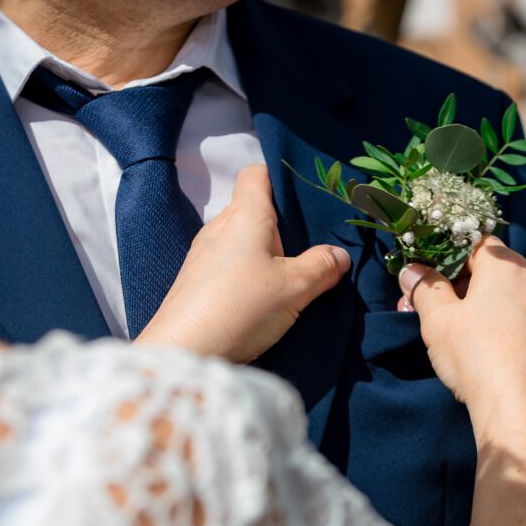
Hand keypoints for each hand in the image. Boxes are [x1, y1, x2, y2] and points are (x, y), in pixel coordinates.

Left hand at [138, 165, 350, 361]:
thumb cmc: (241, 307)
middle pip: (252, 210)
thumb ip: (322, 266)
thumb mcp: (295, 287)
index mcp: (245, 215)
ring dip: (266, 253)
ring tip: (292, 275)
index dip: (278, 176)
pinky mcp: (197, 282)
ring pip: (242, 241)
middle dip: (281, 223)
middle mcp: (220, 227)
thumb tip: (340, 254)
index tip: (302, 195)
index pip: (256, 174)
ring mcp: (204, 255)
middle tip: (312, 244)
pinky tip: (264, 297)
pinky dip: (249, 273)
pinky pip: (230, 265)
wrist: (185, 351)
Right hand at [397, 236, 525, 438]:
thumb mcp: (437, 322)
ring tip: (481, 339)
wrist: (525, 414)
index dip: (452, 260)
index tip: (436, 282)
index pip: (477, 245)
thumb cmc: (477, 360)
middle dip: (475, 287)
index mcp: (506, 267)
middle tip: (448, 314)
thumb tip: (412, 271)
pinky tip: (525, 351)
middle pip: (503, 273)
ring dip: (506, 309)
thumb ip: (424, 289)